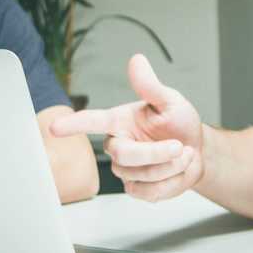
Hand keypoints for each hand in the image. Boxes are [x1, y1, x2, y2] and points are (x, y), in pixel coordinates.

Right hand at [50, 54, 203, 201]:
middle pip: (124, 155)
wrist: (198, 152)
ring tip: (183, 153)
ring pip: (142, 175)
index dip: (74, 124)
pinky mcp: (136, 189)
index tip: (54, 127)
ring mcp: (125, 170)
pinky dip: (171, 182)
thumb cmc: (179, 123)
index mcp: (119, 121)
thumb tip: (136, 60)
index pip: (92, 121)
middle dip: (157, 153)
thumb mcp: (170, 101)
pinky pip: (149, 192)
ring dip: (171, 166)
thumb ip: (150, 86)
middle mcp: (118, 145)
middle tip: (179, 146)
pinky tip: (177, 170)